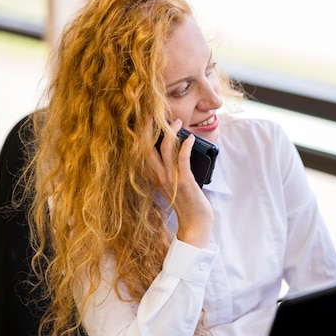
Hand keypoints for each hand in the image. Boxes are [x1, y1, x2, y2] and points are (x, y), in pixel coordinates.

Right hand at [147, 119, 212, 247]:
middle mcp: (158, 177)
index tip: (143, 120)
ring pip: (164, 149)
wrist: (195, 222)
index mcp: (153, 177)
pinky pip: (182, 159)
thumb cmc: (187, 202)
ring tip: (178, 122)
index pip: (140, 152)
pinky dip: (185, 146)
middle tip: (152, 113)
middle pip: (145, 148)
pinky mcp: (184, 181)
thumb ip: (168, 169)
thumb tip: (173, 149)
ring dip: (171, 132)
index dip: (139, 135)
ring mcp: (170, 179)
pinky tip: (189, 138)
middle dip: (147, 128)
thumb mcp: (171, 184)